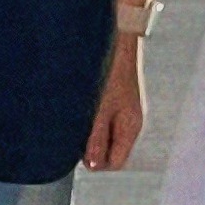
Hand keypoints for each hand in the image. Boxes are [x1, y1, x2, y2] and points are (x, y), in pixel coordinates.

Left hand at [84, 34, 145, 174]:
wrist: (116, 39)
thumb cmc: (111, 72)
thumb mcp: (100, 110)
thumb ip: (96, 138)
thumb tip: (93, 165)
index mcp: (130, 128)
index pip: (116, 161)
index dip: (96, 162)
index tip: (79, 152)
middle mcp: (130, 121)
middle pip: (110, 149)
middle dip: (92, 147)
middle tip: (75, 133)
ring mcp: (123, 110)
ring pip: (105, 133)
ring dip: (90, 131)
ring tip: (76, 117)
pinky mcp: (115, 98)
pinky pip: (103, 118)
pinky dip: (91, 118)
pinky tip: (80, 107)